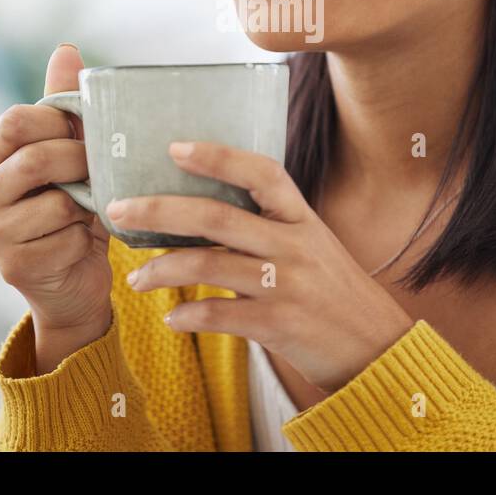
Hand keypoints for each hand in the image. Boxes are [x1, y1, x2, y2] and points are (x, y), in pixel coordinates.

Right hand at [0, 43, 113, 342]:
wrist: (74, 282)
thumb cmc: (75, 210)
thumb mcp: (72, 155)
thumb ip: (64, 106)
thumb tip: (66, 49)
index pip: (13, 121)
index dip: (56, 121)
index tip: (82, 132)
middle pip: (34, 158)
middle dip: (78, 160)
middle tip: (99, 168)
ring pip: (54, 202)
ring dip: (84, 206)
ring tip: (88, 211)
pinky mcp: (12, 267)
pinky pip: (64, 239)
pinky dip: (85, 239)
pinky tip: (81, 244)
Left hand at [106, 140, 415, 393]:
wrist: (376, 348)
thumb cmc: (333, 292)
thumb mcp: (311, 246)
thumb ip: (268, 227)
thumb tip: (203, 209)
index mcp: (301, 218)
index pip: (261, 172)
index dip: (218, 156)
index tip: (175, 147)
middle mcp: (294, 245)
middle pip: (217, 216)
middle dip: (160, 209)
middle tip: (118, 209)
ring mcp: (287, 285)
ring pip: (209, 265)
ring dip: (161, 270)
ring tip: (136, 278)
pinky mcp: (279, 325)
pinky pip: (220, 315)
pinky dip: (189, 315)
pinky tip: (172, 317)